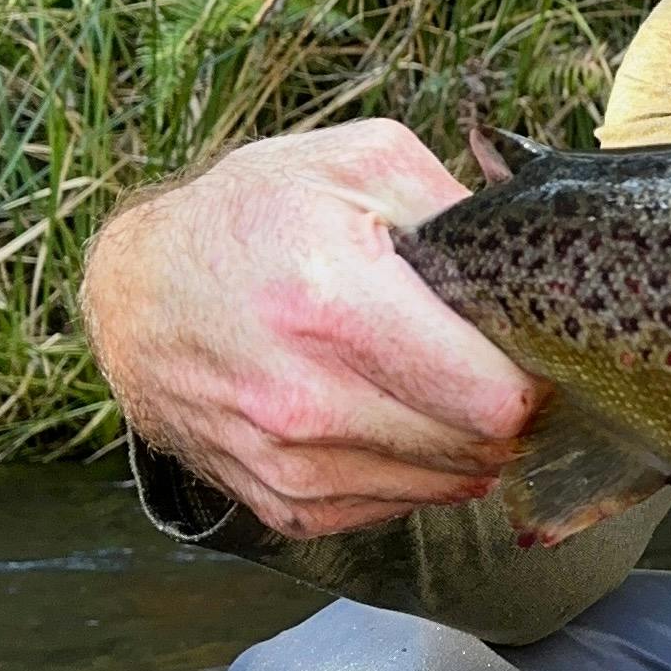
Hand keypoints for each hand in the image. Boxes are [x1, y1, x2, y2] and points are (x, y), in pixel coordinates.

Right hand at [80, 121, 546, 541]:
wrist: (138, 293)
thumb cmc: (252, 218)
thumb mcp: (358, 163)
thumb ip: (459, 205)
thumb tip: (532, 264)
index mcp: (332, 302)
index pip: (492, 398)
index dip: (531, 375)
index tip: (527, 347)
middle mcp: (304, 399)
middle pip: (479, 449)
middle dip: (508, 410)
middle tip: (491, 362)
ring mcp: (289, 462)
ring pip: (446, 487)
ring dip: (466, 444)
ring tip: (442, 384)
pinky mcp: (283, 504)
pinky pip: (395, 507)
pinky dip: (416, 471)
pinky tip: (396, 416)